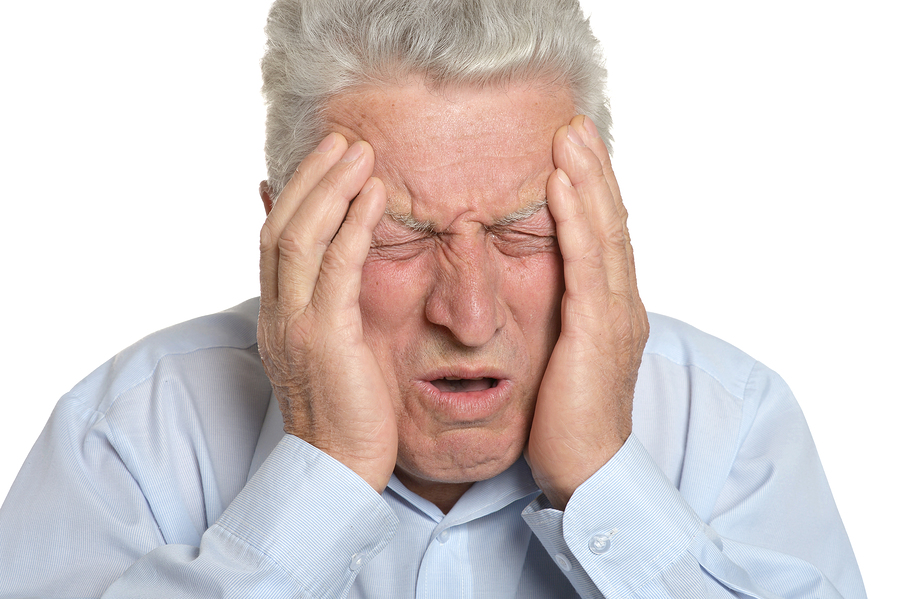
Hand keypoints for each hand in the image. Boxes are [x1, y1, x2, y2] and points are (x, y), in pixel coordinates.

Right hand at [257, 133, 396, 492]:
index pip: (276, 239)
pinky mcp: (325, 337)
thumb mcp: (328, 352)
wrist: (335, 471)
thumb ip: (327, 307)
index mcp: (277, 315)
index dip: (297, 193)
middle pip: (282, 226)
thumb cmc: (343, 413)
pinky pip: (337, 269)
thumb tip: (334, 271)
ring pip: (302, 238)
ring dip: (331, 189)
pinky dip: (353, 227)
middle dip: (312, 178)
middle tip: (342, 139)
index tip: (325, 159)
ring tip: (359, 151)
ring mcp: (296, 324)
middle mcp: (277, 313)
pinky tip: (375, 197)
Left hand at [525, 116, 648, 508]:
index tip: (573, 151)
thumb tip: (534, 295)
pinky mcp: (599, 332)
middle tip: (574, 124)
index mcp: (613, 310)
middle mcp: (622, 305)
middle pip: (612, 223)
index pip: (605, 237)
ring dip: (587, 180)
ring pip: (605, 233)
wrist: (586, 473)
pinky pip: (586, 264)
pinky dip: (576, 220)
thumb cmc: (566, 422)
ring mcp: (616, 316)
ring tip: (569, 136)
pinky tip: (560, 186)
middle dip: (594, 170)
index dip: (592, 191)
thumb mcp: (560, 359)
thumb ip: (557, 320)